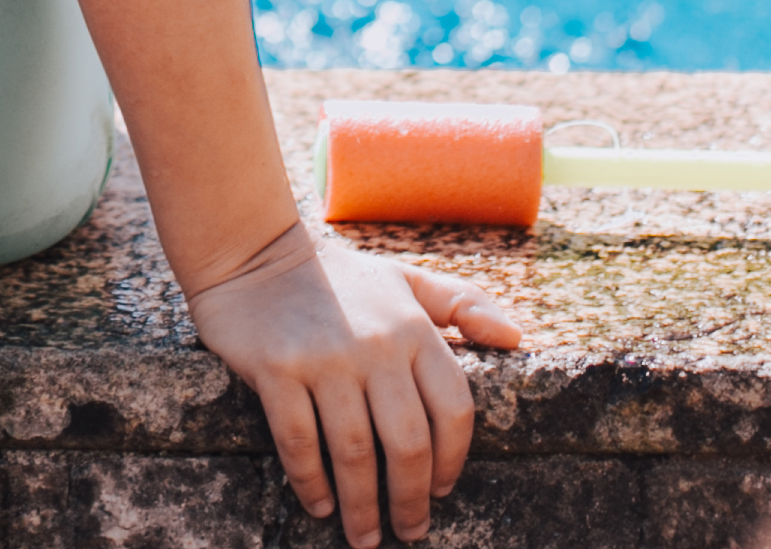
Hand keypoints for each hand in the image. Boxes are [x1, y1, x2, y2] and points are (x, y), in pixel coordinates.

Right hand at [184, 223, 525, 544]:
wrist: (254, 251)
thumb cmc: (339, 277)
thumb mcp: (407, 281)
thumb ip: (463, 305)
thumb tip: (517, 338)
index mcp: (414, 328)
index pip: (453, 408)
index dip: (453, 459)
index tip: (443, 490)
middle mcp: (376, 345)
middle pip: (407, 442)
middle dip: (411, 499)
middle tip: (409, 530)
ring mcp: (324, 358)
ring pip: (353, 452)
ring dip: (362, 505)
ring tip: (364, 537)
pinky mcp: (276, 368)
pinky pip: (298, 440)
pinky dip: (311, 482)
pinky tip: (320, 505)